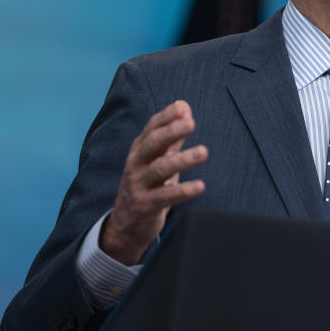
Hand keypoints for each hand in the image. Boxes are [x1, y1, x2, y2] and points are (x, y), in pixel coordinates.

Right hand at [100, 100, 207, 264]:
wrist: (126, 223)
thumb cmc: (147, 184)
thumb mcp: (158, 158)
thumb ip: (172, 136)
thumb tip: (184, 107)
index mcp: (140, 151)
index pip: (151, 129)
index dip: (166, 118)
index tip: (182, 108)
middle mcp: (136, 164)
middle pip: (151, 144)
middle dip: (170, 132)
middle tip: (190, 123)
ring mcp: (138, 185)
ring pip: (160, 169)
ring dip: (182, 160)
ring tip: (204, 151)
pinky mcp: (145, 205)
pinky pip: (165, 196)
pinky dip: (183, 190)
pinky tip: (200, 186)